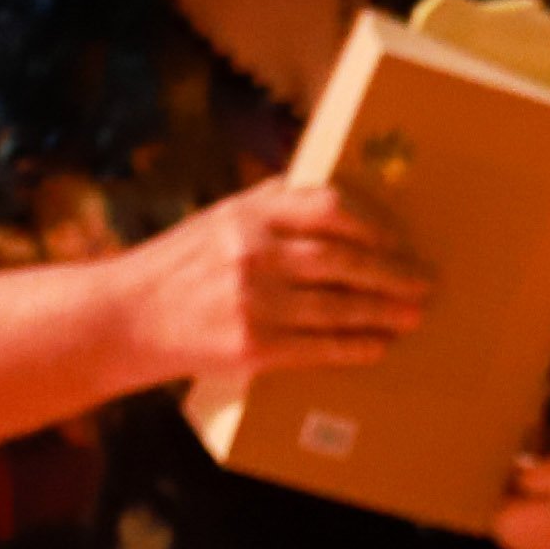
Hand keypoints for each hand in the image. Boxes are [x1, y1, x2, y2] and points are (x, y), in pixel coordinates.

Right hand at [123, 180, 432, 386]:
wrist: (124, 318)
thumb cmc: (180, 266)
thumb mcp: (219, 218)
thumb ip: (271, 205)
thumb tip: (337, 200)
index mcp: (248, 214)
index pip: (329, 208)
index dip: (374, 224)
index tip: (400, 239)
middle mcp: (253, 254)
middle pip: (344, 259)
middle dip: (393, 273)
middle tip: (425, 282)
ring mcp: (253, 303)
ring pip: (339, 306)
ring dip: (383, 312)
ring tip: (412, 315)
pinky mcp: (251, 347)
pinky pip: (320, 347)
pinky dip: (355, 346)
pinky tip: (377, 345)